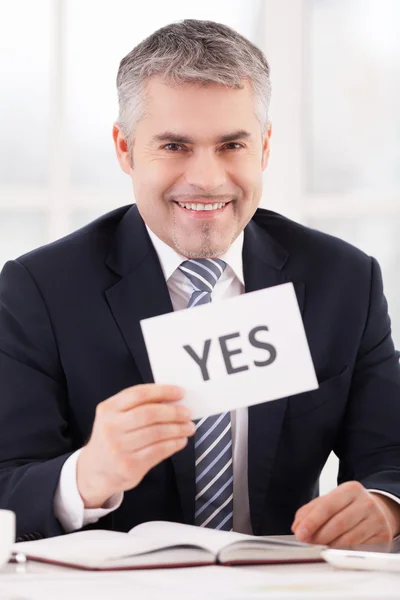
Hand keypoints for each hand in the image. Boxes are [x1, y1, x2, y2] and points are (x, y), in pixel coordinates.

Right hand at [76, 384, 193, 507]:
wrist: (95, 470)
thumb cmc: (113, 437)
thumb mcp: (115, 417)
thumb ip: (137, 406)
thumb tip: (173, 400)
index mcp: (108, 409)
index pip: (139, 394)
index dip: (162, 391)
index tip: (180, 392)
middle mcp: (111, 427)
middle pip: (149, 414)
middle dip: (173, 412)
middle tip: (188, 413)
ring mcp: (119, 448)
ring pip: (156, 433)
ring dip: (178, 429)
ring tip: (188, 427)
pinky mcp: (129, 466)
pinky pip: (158, 451)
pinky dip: (174, 444)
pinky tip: (181, 441)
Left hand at [291, 481, 399, 546]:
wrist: (377, 510)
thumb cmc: (348, 506)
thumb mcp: (329, 501)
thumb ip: (310, 512)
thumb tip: (297, 527)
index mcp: (350, 489)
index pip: (327, 506)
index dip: (312, 521)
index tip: (300, 533)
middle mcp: (366, 502)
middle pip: (337, 524)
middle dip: (318, 536)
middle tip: (307, 542)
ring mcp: (377, 520)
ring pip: (348, 539)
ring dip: (330, 546)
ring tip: (320, 546)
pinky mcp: (383, 536)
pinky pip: (359, 549)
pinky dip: (344, 552)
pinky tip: (336, 550)